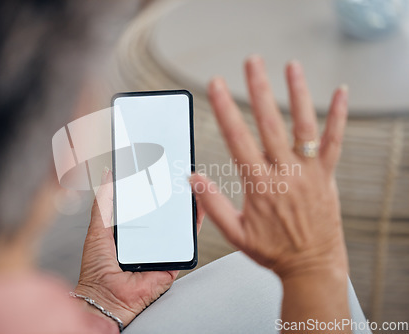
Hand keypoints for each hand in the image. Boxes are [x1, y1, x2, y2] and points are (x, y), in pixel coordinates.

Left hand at [75, 168, 203, 327]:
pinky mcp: (173, 260)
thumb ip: (104, 202)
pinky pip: (187, 241)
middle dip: (169, 194)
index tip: (156, 169)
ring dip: (184, 206)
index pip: (143, 203)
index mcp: (129, 230)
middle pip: (162, 212)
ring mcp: (161, 249)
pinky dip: (194, 224)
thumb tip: (107, 174)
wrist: (107, 297)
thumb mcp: (98, 227)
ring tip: (188, 185)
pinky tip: (197, 208)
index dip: (150, 186)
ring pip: (177, 224)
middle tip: (174, 173)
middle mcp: (146, 239)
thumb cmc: (97, 269)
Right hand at [190, 56, 348, 279]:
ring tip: (290, 67)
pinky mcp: (326, 176)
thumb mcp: (236, 234)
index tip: (216, 86)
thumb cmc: (273, 251)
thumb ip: (213, 205)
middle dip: (258, 90)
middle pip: (270, 124)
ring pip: (303, 127)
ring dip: (297, 94)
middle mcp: (285, 174)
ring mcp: (309, 173)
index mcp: (259, 185)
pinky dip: (339, 116)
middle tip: (251, 62)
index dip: (225, 109)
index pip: (237, 139)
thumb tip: (193, 178)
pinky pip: (335, 143)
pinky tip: (341, 93)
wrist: (311, 266)